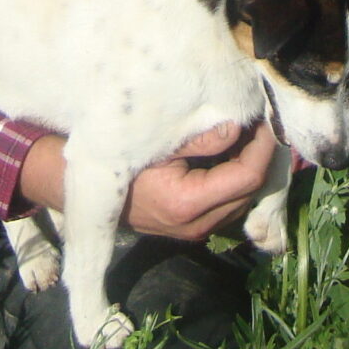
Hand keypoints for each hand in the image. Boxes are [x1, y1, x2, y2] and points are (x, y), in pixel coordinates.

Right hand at [17, 121, 277, 241]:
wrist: (83, 189)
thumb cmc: (118, 159)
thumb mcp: (158, 143)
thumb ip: (200, 138)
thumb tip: (239, 126)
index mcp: (188, 203)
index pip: (247, 178)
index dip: (263, 148)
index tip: (266, 119)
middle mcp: (195, 225)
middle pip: (249, 192)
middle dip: (260, 158)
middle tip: (260, 122)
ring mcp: (193, 229)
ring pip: (240, 201)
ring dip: (248, 169)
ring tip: (246, 134)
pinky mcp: (189, 225)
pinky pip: (225, 204)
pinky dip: (233, 179)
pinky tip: (228, 153)